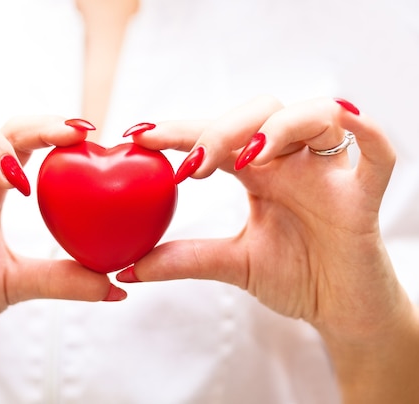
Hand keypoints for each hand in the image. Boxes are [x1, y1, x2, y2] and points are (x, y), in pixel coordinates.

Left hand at [119, 96, 411, 342]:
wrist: (341, 311)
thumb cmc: (295, 277)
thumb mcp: (232, 265)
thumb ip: (184, 260)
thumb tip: (127, 269)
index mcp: (260, 173)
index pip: (217, 136)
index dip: (179, 130)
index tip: (138, 136)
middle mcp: (293, 163)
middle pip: (261, 112)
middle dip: (221, 129)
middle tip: (190, 167)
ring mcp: (329, 174)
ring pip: (313, 116)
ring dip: (277, 127)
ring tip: (245, 160)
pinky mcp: (364, 196)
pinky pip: (376, 153)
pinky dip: (365, 131)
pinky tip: (342, 122)